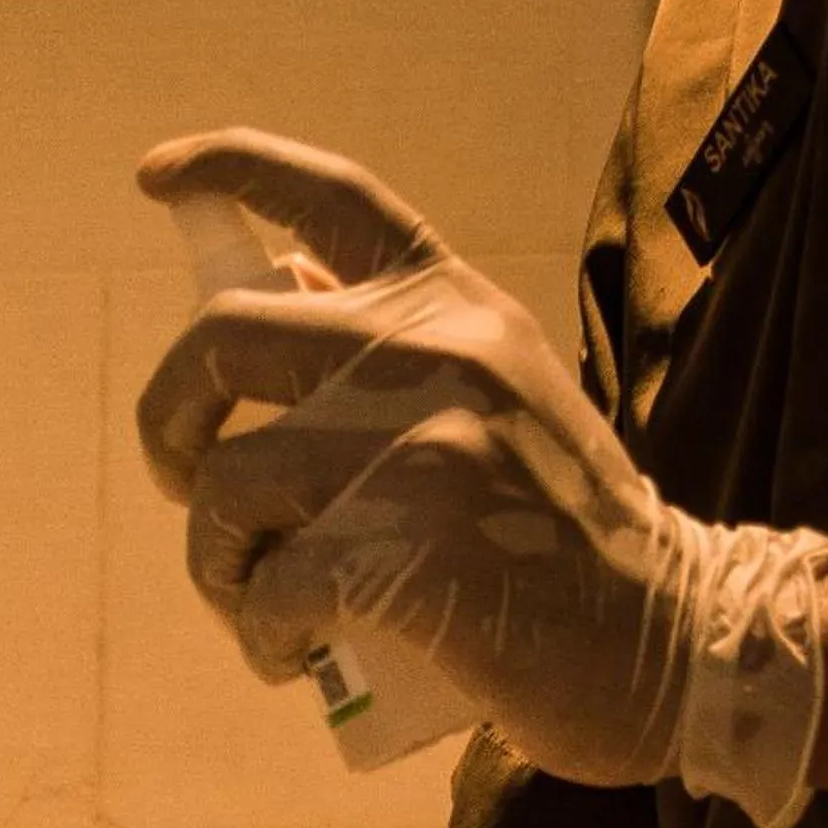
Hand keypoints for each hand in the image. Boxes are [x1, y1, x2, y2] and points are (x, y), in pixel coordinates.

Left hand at [137, 129, 827, 827]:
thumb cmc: (556, 533)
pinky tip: (293, 658)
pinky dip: (261, 638)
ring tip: (261, 610)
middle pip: (217, 343)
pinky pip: (270, 590)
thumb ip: (388, 344)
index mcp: (452, 304)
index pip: (331, 200)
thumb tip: (277, 284)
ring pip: (227, 487)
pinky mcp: (414, 548)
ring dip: (217, 568)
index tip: (156, 176)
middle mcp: (435, 348)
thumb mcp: (490, 395)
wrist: (671, 634)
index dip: (232, 169)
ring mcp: (426, 444)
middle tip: (188, 491)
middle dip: (167, 428)